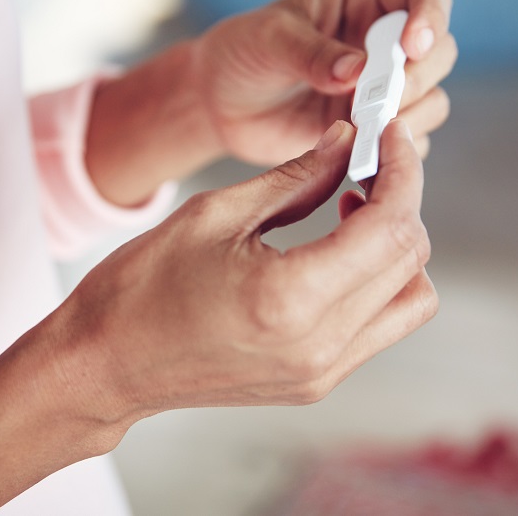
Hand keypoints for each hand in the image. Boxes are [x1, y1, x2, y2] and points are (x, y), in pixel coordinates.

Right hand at [63, 118, 435, 414]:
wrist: (106, 363)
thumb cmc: (142, 287)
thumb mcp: (216, 212)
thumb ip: (296, 177)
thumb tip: (348, 142)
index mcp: (291, 298)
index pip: (391, 227)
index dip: (404, 171)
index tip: (391, 135)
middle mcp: (319, 346)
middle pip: (411, 262)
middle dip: (403, 200)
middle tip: (370, 162)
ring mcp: (321, 373)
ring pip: (412, 300)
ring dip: (397, 246)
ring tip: (353, 209)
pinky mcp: (315, 382)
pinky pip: (380, 325)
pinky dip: (377, 280)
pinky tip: (336, 249)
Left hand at [192, 0, 456, 163]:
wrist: (219, 104)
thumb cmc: (242, 52)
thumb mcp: (268, 39)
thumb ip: (312, 53)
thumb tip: (359, 71)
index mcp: (364, 3)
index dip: (431, 18)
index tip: (412, 47)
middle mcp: (383, 46)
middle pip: (440, 53)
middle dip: (418, 79)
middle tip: (377, 101)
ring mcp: (381, 91)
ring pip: (433, 101)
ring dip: (409, 118)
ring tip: (362, 128)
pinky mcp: (372, 131)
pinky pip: (406, 145)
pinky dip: (392, 153)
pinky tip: (359, 155)